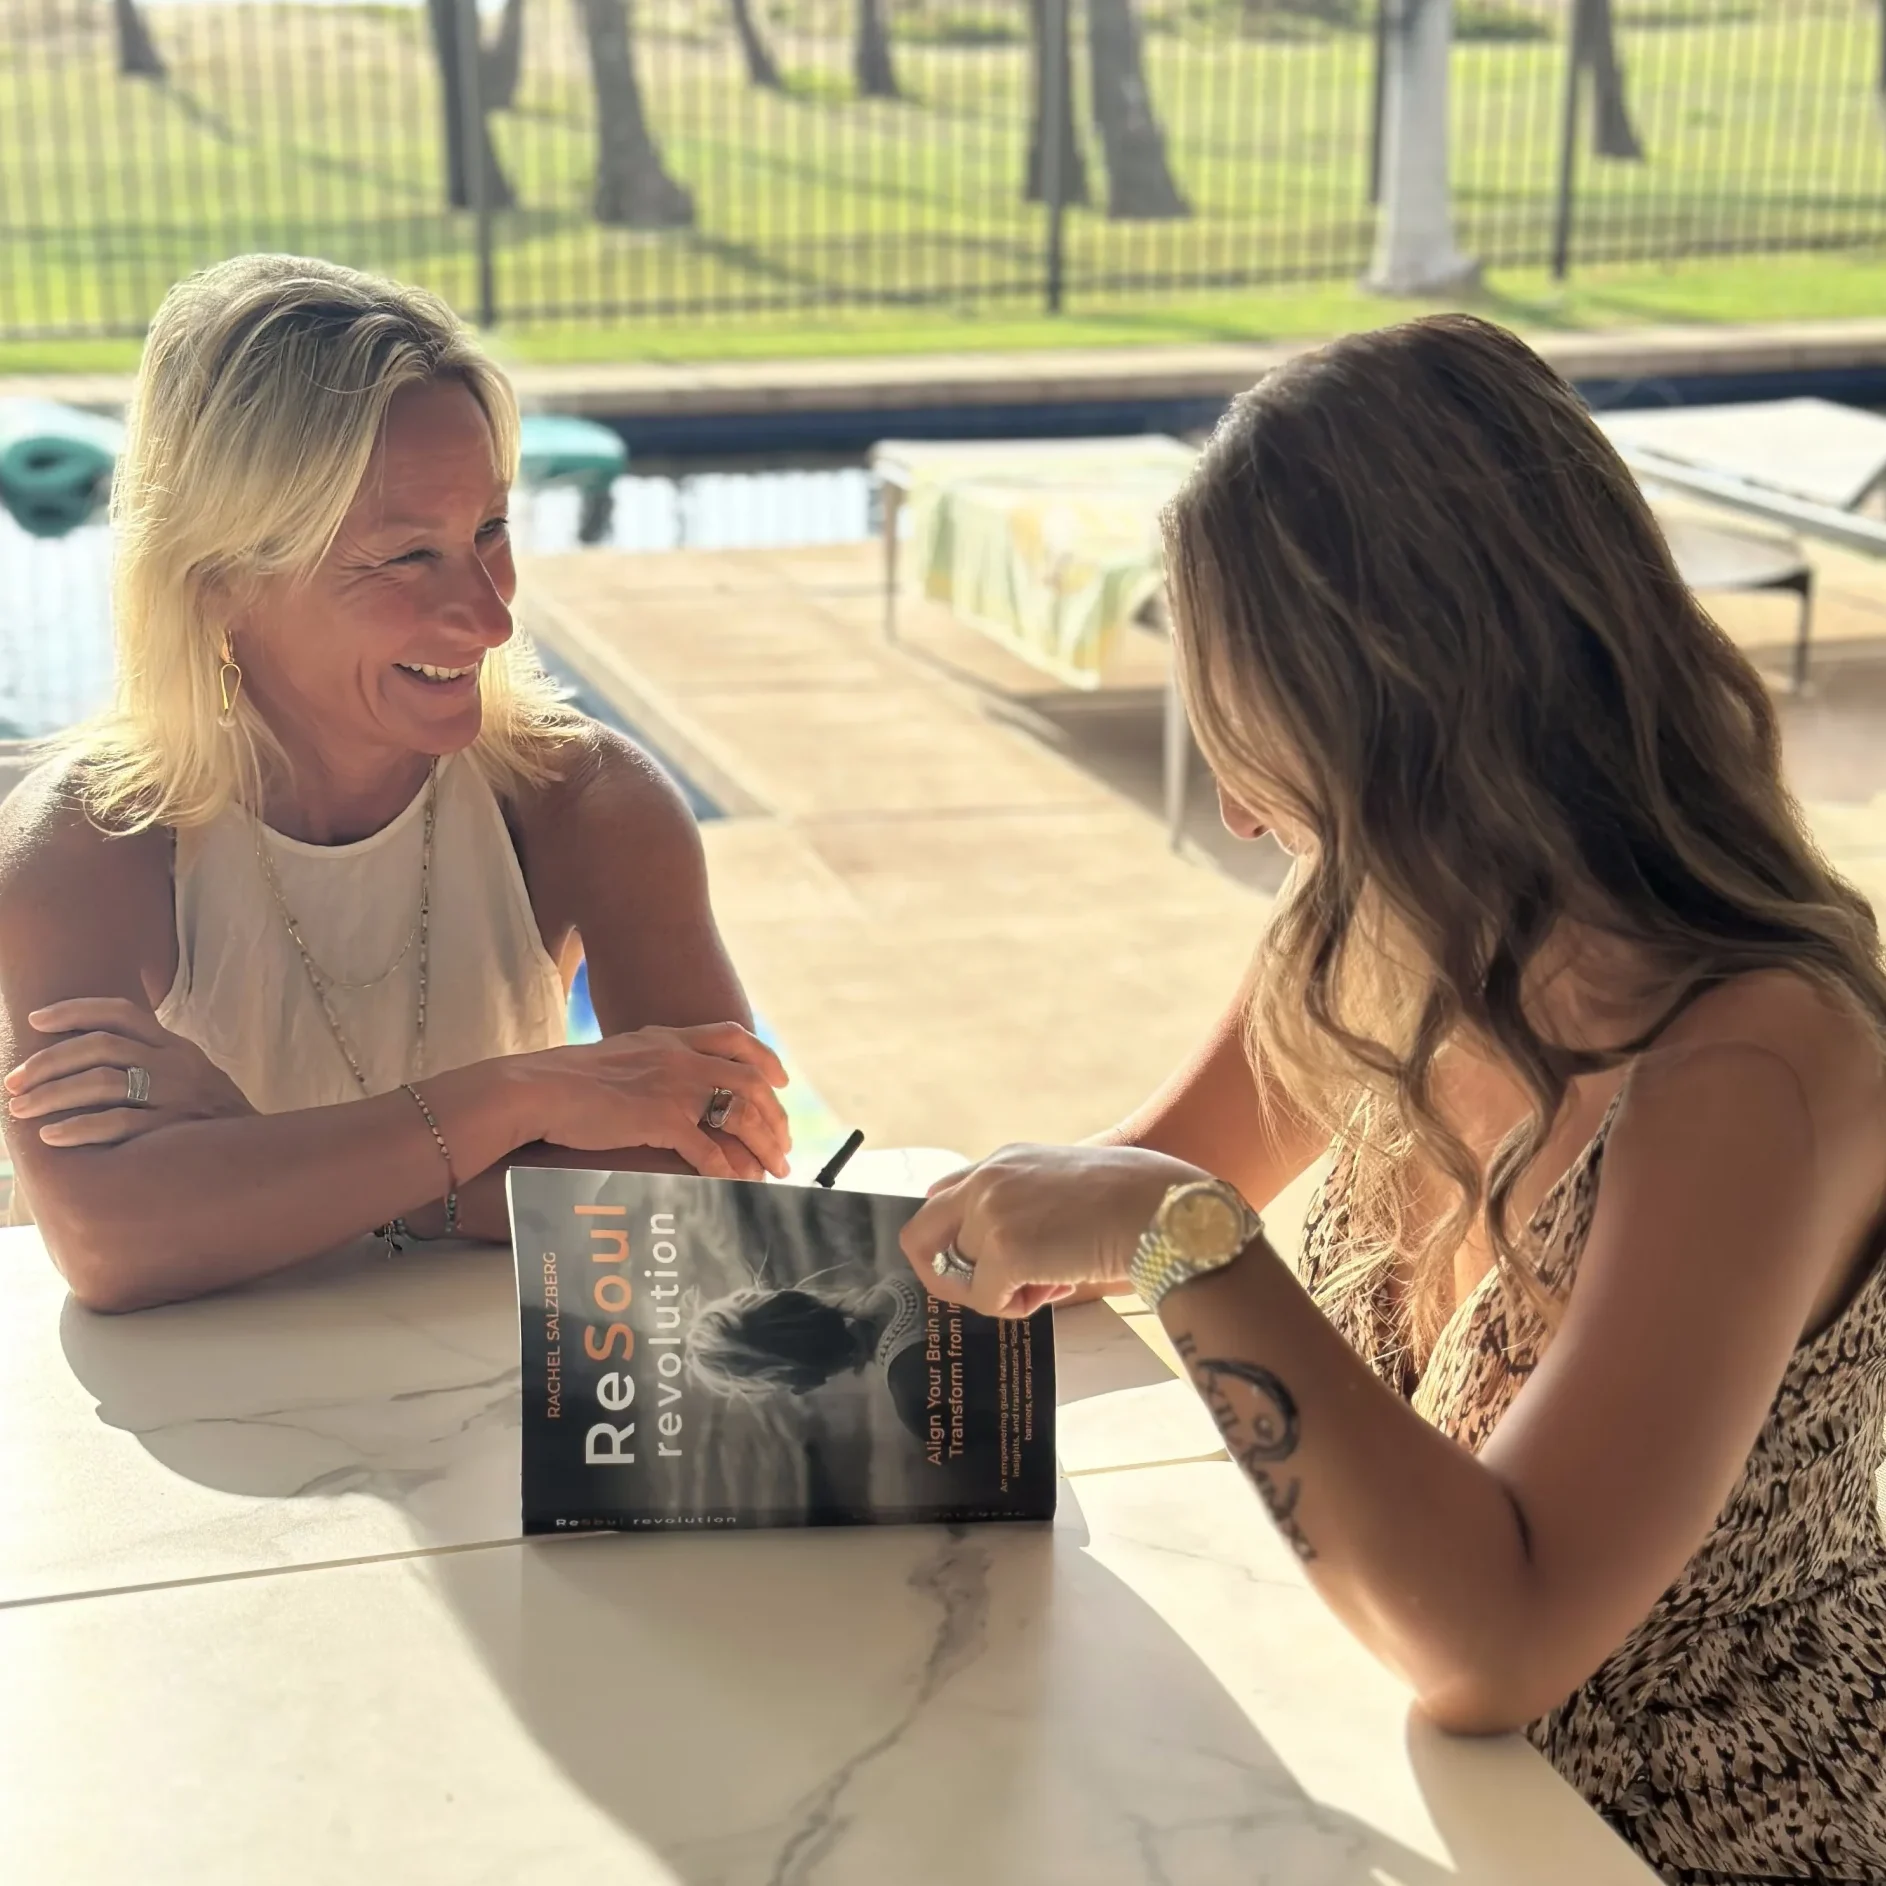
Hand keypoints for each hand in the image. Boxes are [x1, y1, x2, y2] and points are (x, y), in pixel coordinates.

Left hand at [6, 998, 254, 1146]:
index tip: (36, 1020)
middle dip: (48, 1062)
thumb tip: (90, 1054)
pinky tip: (51, 1135)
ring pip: (102, 1084)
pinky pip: (118, 1126)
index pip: (120, 1013)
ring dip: (52, 1095)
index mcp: (176, 1047)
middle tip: (13, 1081)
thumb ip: (152, 1060)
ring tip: (20, 1109)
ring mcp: (176, 1098)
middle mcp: (176, 1066)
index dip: (74, 1010)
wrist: (263, 1153)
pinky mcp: (174, 1132)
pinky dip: (78, 1128)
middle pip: (100, 1047)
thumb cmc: (211, 1118)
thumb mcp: (191, 1075)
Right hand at [516, 1022, 791, 1181]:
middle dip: (775, 1115)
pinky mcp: (661, 1119)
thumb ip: (650, 1060)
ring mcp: (674, 1087)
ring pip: (740, 1115)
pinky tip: (736, 1184)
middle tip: (785, 1142)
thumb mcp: (620, 1054)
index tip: (781, 1080)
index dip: (765, 1058)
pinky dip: (729, 1170)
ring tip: (775, 1169)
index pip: (734, 1037)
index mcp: (670, 1038)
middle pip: (750, 1081)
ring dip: (764, 1145)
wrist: (537, 1089)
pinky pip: (709, 1149)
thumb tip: (663, 1080)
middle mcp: (680, 1058)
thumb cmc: (567, 1079)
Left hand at [900, 1143, 1208, 1317]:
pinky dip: (1016, 1308)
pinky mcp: (1004, 1251)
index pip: (941, 1197)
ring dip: (997, 1292)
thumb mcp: (1067, 1185)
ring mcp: (991, 1214)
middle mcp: (987, 1180)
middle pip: (920, 1237)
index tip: (982, 1263)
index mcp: (1003, 1162)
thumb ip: (1026, 1205)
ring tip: (1048, 1285)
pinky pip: (987, 1300)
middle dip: (947, 1276)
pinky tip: (1055, 1291)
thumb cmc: (1135, 1200)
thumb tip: (1007, 1255)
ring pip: (958, 1277)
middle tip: (990, 1291)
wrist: (1163, 1208)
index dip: (956, 1240)